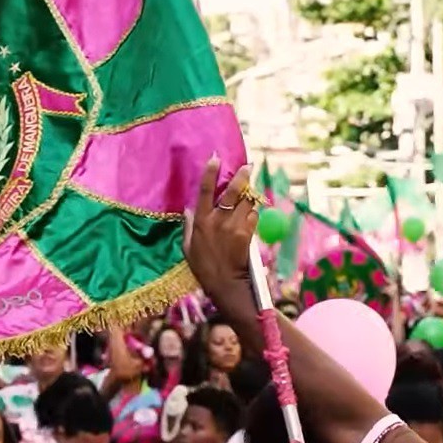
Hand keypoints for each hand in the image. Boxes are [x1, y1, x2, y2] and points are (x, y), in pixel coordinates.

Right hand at [182, 159, 257, 317]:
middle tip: (248, 166)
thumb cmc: (203, 267)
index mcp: (201, 221)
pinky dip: (253, 214)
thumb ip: (189, 226)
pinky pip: (253, 216)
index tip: (215, 158)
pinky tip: (249, 218)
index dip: (210, 173)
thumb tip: (189, 209)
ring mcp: (234, 226)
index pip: (204, 191)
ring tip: (250, 194)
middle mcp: (218, 220)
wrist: (225, 283)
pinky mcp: (247, 233)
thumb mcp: (188, 247)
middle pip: (232, 192)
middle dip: (242, 177)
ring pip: (246, 202)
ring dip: (249, 197)